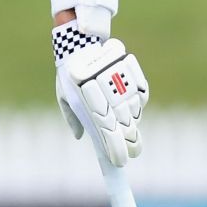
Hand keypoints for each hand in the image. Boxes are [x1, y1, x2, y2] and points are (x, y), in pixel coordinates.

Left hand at [52, 24, 147, 166]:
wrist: (81, 43)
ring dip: (133, 125)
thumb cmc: (69, 74)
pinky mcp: (135, 78)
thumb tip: (81, 136)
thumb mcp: (64, 96)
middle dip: (131, 145)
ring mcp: (125, 90)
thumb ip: (72, 118)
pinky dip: (138, 104)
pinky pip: (142, 98)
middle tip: (131, 152)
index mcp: (91, 108)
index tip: (120, 163)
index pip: (109, 136)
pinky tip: (130, 106)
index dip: (117, 151)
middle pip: (128, 131)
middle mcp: (111, 101)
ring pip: (136, 115)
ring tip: (128, 128)